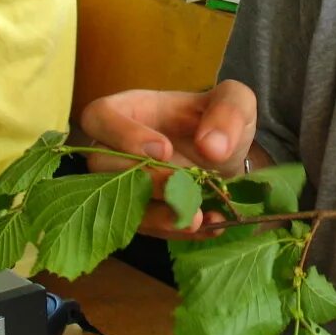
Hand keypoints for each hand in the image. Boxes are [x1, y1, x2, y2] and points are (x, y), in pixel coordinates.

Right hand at [79, 82, 257, 236]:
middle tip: (181, 185)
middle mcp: (115, 148)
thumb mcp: (236, 103)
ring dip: (157, 216)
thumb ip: (228, 113)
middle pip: (102, 166)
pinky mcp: (140, 215)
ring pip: (119, 205)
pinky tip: (211, 226)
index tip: (165, 149)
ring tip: (197, 219)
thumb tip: (210, 147)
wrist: (228, 157)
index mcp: (130, 110)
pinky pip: (148, 229)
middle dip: (143, 180)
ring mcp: (123, 185)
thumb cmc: (219, 120)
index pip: (99, 117)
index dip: (124, 135)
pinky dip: (179, 231)